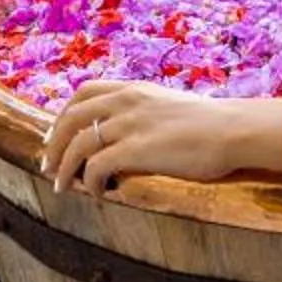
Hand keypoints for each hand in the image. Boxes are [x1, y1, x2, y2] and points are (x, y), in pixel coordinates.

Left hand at [40, 79, 245, 194]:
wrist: (234, 130)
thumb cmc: (212, 125)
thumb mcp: (171, 107)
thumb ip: (147, 113)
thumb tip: (132, 134)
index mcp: (135, 89)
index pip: (85, 92)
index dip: (63, 114)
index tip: (54, 135)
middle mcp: (127, 100)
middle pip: (71, 118)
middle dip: (54, 144)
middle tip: (47, 165)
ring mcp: (130, 124)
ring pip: (78, 144)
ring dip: (64, 168)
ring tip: (63, 186)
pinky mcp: (136, 149)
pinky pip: (96, 167)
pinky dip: (90, 182)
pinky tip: (98, 192)